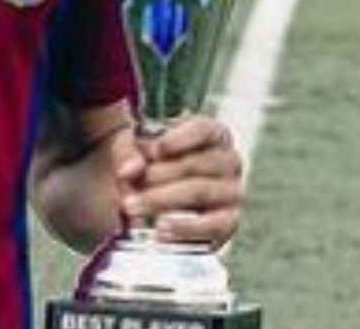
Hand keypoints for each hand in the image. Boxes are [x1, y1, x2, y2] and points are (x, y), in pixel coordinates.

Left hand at [112, 115, 242, 247]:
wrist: (156, 198)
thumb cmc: (149, 162)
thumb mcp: (134, 148)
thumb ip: (127, 152)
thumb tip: (130, 170)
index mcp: (212, 134)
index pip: (204, 130)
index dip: (179, 139)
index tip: (155, 150)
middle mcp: (229, 160)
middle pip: (194, 163)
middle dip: (156, 174)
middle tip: (128, 184)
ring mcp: (232, 191)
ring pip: (199, 191)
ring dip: (162, 200)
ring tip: (133, 207)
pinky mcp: (229, 222)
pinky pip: (214, 226)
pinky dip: (185, 228)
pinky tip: (160, 229)